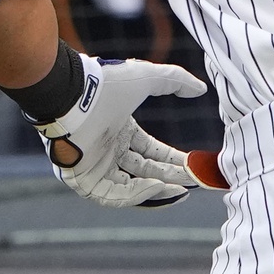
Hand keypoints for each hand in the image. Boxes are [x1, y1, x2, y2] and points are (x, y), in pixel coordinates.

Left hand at [35, 55, 206, 207]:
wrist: (73, 94)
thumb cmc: (106, 85)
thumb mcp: (148, 78)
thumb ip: (175, 79)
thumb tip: (200, 88)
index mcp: (121, 131)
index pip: (153, 152)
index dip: (174, 161)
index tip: (193, 169)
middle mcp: (109, 150)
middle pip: (145, 172)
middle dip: (171, 178)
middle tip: (193, 182)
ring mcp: (95, 166)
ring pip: (130, 188)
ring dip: (156, 190)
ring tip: (177, 189)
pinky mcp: (82, 179)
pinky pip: (111, 195)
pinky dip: (134, 194)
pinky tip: (155, 186)